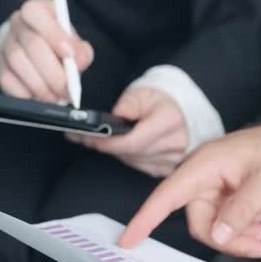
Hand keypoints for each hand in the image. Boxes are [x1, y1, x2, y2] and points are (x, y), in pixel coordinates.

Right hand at [0, 0, 93, 102]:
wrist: (35, 48)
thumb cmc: (57, 43)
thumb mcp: (73, 40)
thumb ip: (80, 50)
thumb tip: (78, 62)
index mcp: (36, 10)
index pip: (37, 14)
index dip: (54, 35)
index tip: (70, 55)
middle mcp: (17, 24)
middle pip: (32, 45)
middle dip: (53, 72)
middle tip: (67, 89)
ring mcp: (4, 45)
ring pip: (18, 63)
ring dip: (41, 85)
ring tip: (56, 96)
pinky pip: (7, 80)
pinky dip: (26, 93)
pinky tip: (40, 98)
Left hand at [67, 86, 188, 177]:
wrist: (177, 111)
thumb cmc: (159, 101)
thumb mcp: (142, 93)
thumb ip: (129, 103)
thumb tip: (117, 115)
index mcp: (170, 121)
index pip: (133, 141)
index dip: (109, 142)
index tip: (91, 138)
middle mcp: (174, 142)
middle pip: (131, 153)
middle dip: (105, 145)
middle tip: (83, 137)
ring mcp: (172, 158)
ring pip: (133, 161)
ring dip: (114, 151)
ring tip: (96, 139)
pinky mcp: (167, 168)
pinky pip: (139, 166)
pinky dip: (126, 156)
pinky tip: (118, 146)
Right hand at [117, 104, 260, 257]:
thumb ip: (241, 209)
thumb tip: (217, 235)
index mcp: (203, 166)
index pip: (166, 196)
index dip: (145, 220)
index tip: (126, 241)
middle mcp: (203, 176)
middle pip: (199, 221)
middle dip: (225, 238)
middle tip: (257, 245)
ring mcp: (212, 185)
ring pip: (213, 224)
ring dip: (236, 235)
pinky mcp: (223, 193)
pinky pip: (222, 219)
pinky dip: (240, 227)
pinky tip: (260, 224)